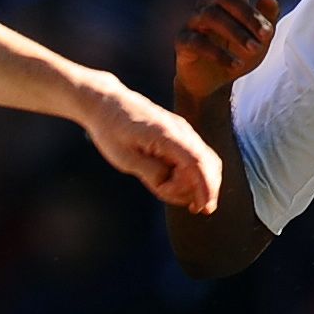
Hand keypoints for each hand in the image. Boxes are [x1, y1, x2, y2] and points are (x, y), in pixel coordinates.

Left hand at [78, 75, 223, 213]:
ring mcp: (183, 131)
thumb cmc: (111, 131)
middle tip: (164, 194)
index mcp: (167, 135)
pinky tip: (174, 184)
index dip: (205, 188)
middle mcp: (181, 130)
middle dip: (196, 188)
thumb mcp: (124, 158)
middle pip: (207, 165)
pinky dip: (191, 174)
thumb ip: (150, 172)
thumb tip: (170, 182)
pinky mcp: (180, 135)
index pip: (197, 163)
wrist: (107, 104)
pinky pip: (195, 157)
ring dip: (192, 182)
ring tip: (164, 189)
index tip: (205, 209)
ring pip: (204, 162)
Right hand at [177, 0, 277, 102]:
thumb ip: (268, 18)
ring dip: (236, 33)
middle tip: (265, 35)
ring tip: (253, 49)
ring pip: (211, 16)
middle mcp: (208, 4)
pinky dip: (219, 54)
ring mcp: (193, 21)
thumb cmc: (239, 52)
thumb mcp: (261, 38)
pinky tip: (236, 65)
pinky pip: (197, 42)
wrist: (214, 82)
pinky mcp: (183, 42)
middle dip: (249, 15)